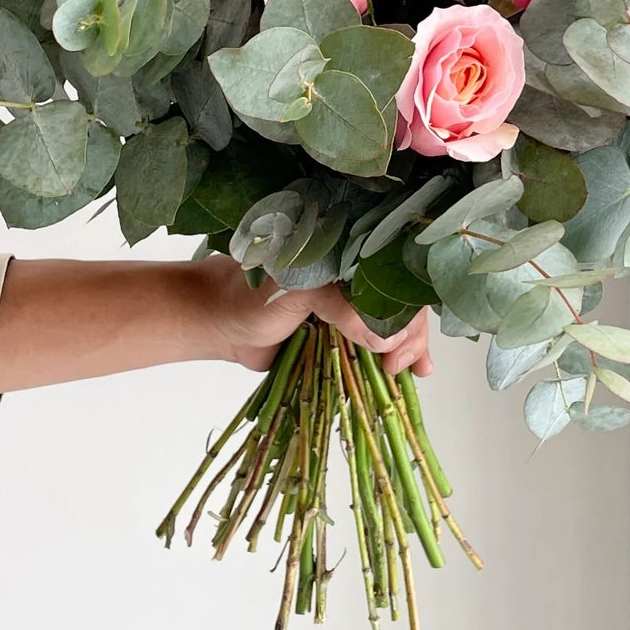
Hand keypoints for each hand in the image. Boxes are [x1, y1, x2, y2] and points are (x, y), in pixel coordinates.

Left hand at [194, 255, 432, 378]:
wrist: (217, 324)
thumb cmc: (250, 296)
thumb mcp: (298, 289)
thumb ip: (341, 307)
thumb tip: (387, 339)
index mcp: (345, 256)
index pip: (392, 275)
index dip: (407, 306)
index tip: (403, 338)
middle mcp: (351, 280)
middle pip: (398, 304)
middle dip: (410, 334)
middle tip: (401, 364)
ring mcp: (346, 310)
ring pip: (391, 328)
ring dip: (409, 349)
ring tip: (413, 372)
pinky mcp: (338, 337)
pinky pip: (372, 348)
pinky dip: (391, 359)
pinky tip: (409, 374)